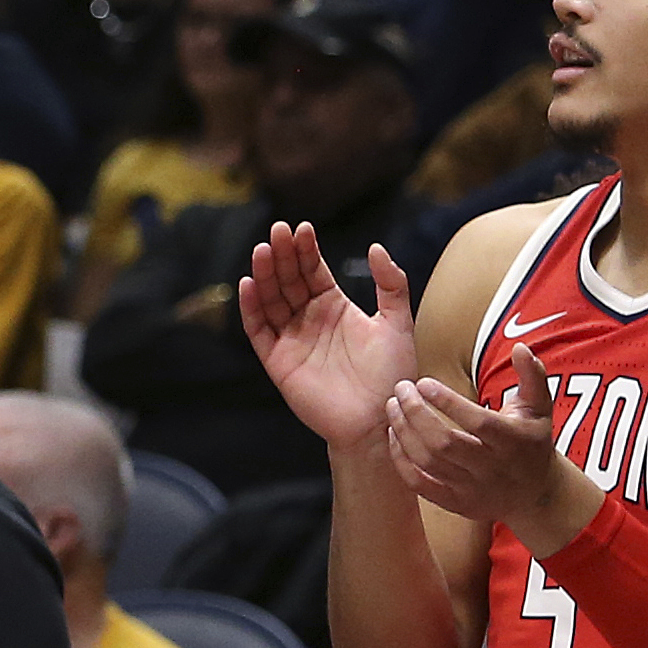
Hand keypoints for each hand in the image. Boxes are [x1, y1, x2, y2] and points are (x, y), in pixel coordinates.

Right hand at [236, 226, 418, 450]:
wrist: (380, 419)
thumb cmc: (393, 375)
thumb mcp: (398, 323)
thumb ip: (391, 284)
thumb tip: (375, 248)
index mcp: (334, 307)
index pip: (313, 270)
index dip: (306, 249)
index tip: (302, 228)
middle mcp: (309, 319)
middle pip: (288, 280)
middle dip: (282, 254)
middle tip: (278, 230)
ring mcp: (291, 339)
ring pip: (271, 299)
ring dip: (264, 274)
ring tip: (262, 249)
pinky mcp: (277, 361)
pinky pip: (258, 331)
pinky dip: (251, 308)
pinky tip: (248, 284)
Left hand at [382, 343, 600, 553]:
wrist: (535, 494)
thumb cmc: (532, 441)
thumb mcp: (540, 408)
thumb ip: (532, 375)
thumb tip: (519, 346)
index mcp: (514, 441)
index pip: (476, 422)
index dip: (447, 402)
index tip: (423, 382)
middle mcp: (493, 468)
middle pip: (445, 443)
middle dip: (416, 414)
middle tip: (400, 389)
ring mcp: (473, 489)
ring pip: (428, 462)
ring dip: (404, 432)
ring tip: (392, 406)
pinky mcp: (456, 503)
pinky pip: (420, 484)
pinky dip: (401, 460)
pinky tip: (394, 435)